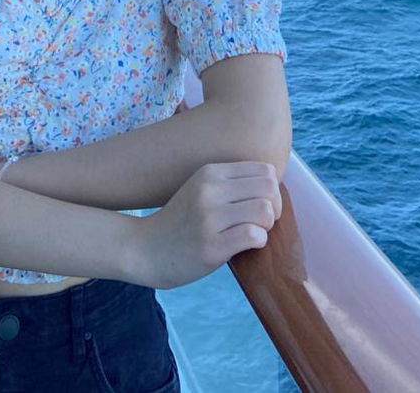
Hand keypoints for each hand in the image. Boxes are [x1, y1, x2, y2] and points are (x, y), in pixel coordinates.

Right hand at [129, 162, 281, 289]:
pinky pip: (253, 235)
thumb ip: (231, 185)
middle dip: (274, 207)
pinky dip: (258, 242)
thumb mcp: (201, 190)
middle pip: (269, 188)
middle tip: (262, 222)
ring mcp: (209, 217)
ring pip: (265, 210)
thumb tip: (274, 188)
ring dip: (266, 226)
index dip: (273, 190)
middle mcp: (210, 190)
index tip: (262, 205)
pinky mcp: (211, 246)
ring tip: (253, 233)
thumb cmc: (181, 222)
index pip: (264, 170)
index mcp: (210, 172)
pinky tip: (245, 246)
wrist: (145, 249)